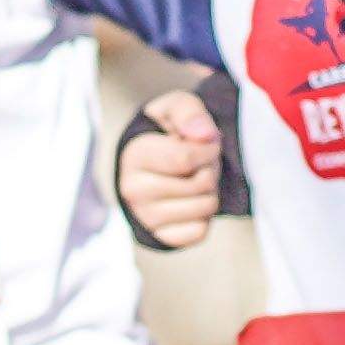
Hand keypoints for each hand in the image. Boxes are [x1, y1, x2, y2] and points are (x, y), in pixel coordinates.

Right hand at [113, 88, 223, 249]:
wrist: (153, 163)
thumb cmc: (166, 132)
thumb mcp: (175, 107)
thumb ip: (189, 111)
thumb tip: (203, 135)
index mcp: (134, 155)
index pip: (186, 158)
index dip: (209, 149)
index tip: (207, 143)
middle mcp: (133, 189)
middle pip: (199, 184)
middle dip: (210, 169)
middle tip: (200, 163)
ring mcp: (145, 217)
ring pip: (205, 208)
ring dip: (211, 191)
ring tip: (195, 179)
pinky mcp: (161, 237)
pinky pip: (200, 231)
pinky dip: (205, 216)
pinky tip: (192, 200)